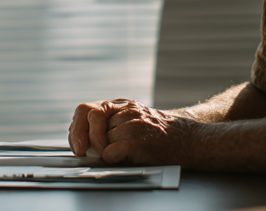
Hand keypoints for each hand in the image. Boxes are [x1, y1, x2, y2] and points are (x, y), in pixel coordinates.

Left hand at [69, 99, 196, 164]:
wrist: (189, 140)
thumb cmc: (160, 135)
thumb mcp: (135, 119)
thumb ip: (112, 122)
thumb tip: (85, 140)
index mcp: (121, 104)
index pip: (86, 109)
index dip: (76, 127)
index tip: (77, 144)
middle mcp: (125, 109)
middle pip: (89, 120)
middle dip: (83, 137)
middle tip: (84, 152)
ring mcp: (132, 123)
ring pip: (100, 140)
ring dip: (105, 151)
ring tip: (121, 153)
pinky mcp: (136, 140)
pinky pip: (109, 153)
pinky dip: (112, 159)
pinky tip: (126, 158)